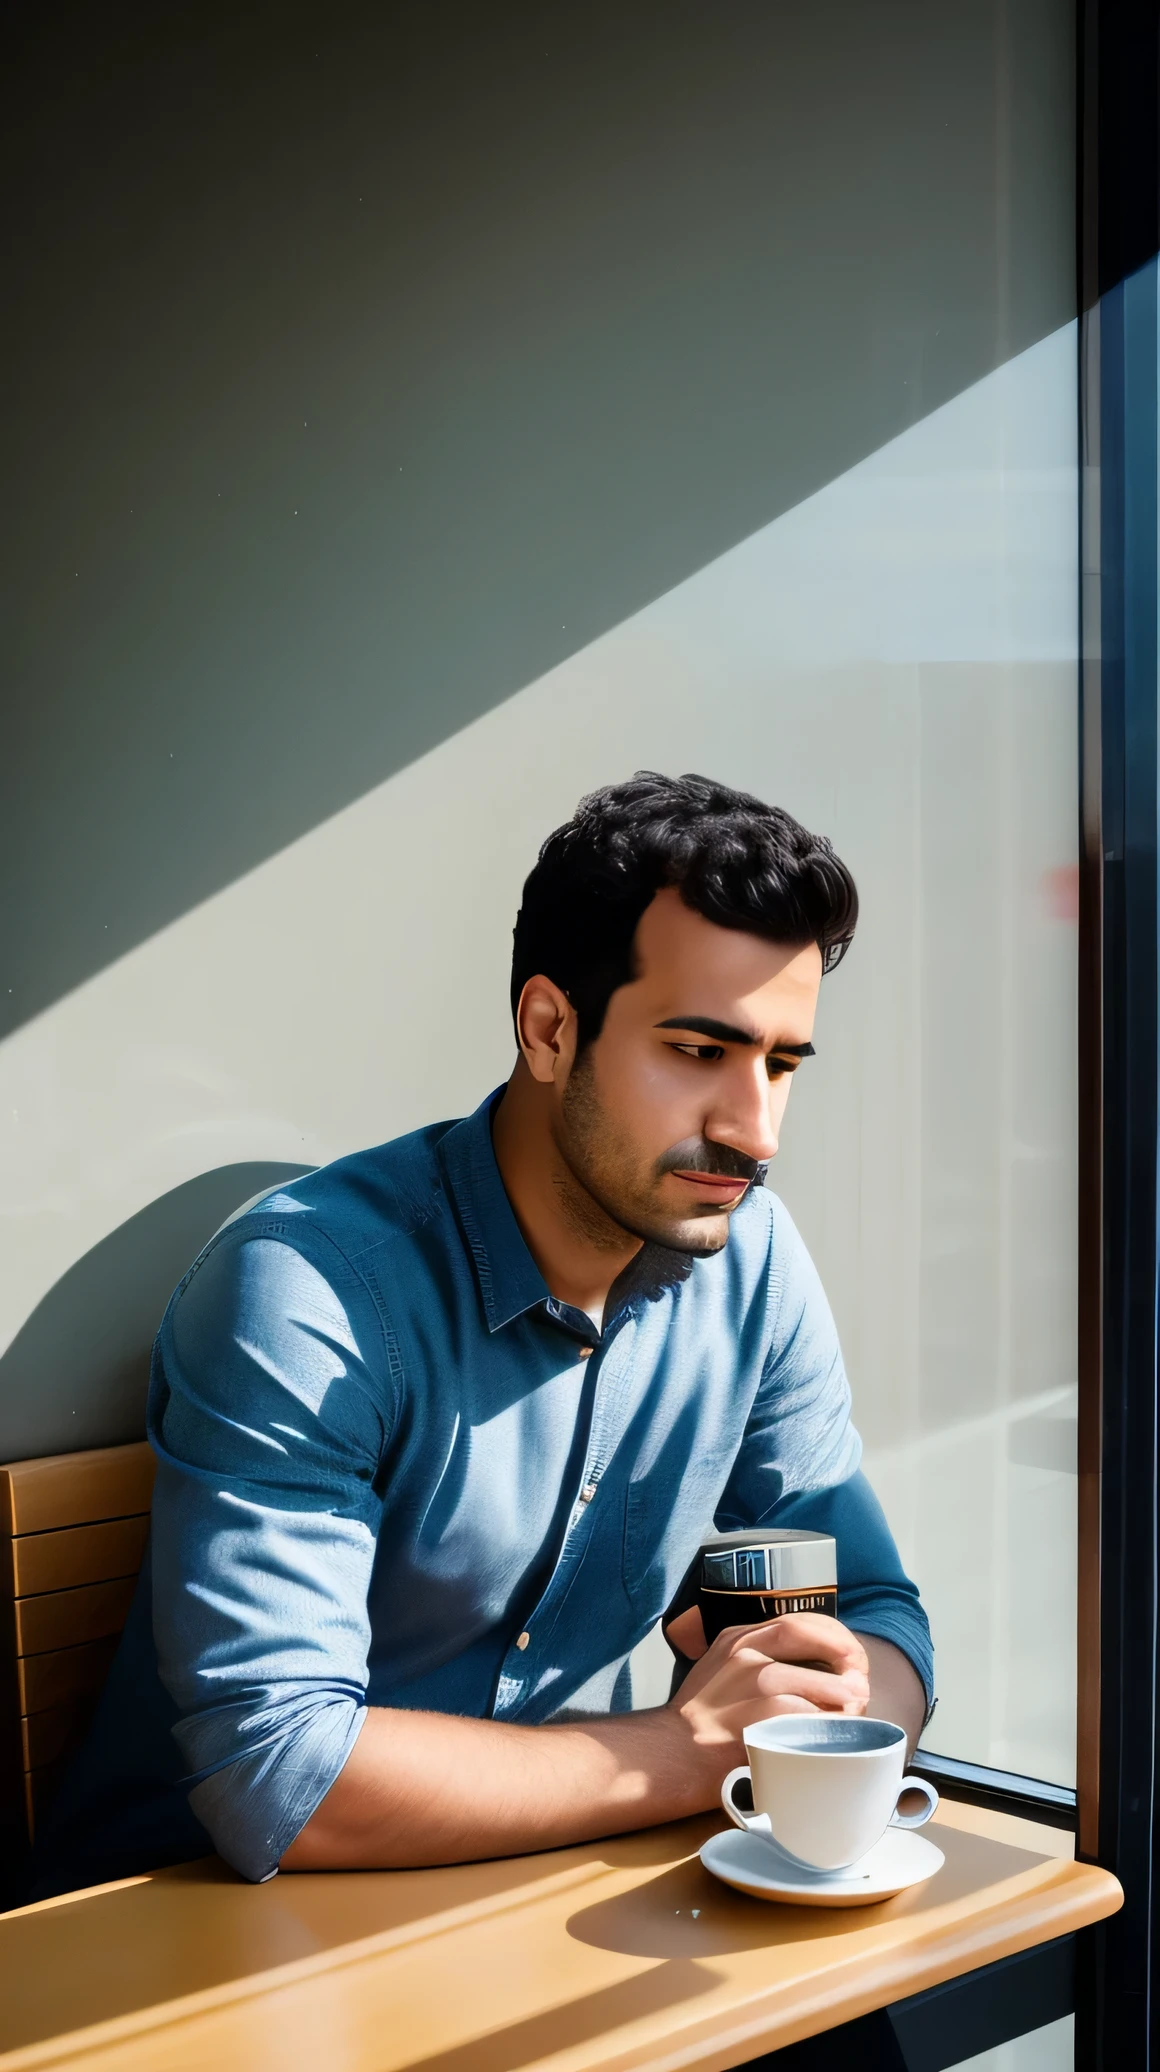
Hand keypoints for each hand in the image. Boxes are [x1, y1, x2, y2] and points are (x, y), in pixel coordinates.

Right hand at [665, 1611, 869, 1781]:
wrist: (667, 1755)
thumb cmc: (700, 1722)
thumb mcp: (724, 1673)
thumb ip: (762, 1663)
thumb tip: (822, 1671)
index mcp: (737, 1639)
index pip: (796, 1619)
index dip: (832, 1634)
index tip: (850, 1655)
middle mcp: (741, 1652)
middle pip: (806, 1633)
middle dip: (843, 1653)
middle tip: (860, 1682)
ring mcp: (747, 1684)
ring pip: (811, 1680)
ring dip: (841, 1696)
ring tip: (854, 1709)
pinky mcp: (754, 1718)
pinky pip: (804, 1716)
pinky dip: (824, 1724)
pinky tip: (830, 1734)